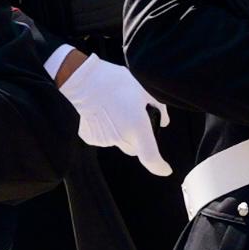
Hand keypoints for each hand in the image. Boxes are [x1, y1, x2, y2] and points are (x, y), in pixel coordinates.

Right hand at [56, 52, 172, 173]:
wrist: (82, 80)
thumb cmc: (115, 82)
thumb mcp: (143, 89)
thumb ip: (158, 108)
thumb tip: (164, 122)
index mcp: (137, 127)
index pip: (151, 158)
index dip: (160, 167)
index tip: (166, 169)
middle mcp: (121, 137)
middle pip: (135, 148)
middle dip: (138, 140)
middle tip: (134, 118)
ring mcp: (104, 139)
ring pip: (119, 142)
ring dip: (121, 132)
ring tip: (114, 108)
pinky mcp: (90, 137)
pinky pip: (104, 138)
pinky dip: (107, 130)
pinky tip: (102, 112)